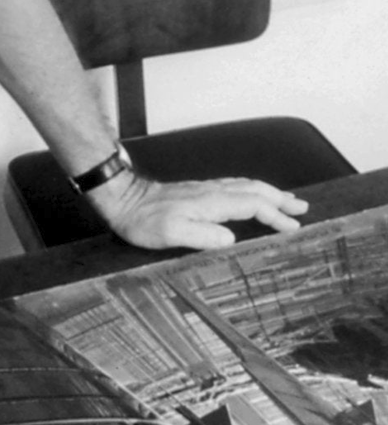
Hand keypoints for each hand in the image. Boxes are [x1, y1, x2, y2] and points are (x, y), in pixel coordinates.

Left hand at [88, 170, 307, 250]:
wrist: (122, 199)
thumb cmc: (143, 220)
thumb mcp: (171, 233)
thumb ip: (203, 236)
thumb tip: (232, 239)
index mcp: (211, 202)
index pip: (253, 204)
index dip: (275, 215)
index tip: (293, 227)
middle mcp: (211, 192)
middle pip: (254, 190)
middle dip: (280, 198)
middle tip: (302, 207)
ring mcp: (204, 189)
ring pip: (244, 185)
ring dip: (268, 192)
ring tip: (286, 200)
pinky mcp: (196, 191)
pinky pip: (233, 186)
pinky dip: (251, 190)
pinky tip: (251, 195)